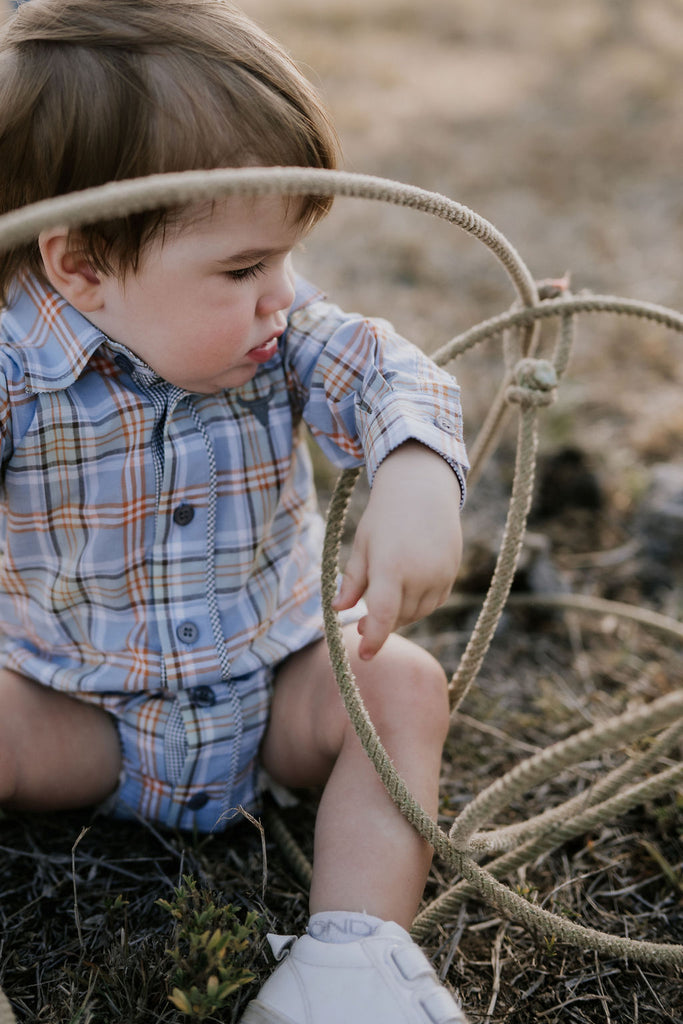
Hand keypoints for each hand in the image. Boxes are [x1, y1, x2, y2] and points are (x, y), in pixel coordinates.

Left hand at [332, 442, 462, 659]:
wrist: (422, 489)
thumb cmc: (384, 516)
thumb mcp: (362, 545)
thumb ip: (352, 581)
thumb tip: (338, 609)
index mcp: (391, 567)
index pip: (384, 616)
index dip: (374, 640)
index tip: (364, 655)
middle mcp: (419, 574)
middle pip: (399, 617)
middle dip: (381, 624)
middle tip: (363, 624)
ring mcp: (439, 575)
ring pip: (418, 613)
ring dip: (400, 615)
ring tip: (384, 601)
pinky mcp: (452, 573)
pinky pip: (434, 602)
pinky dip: (419, 604)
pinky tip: (407, 590)